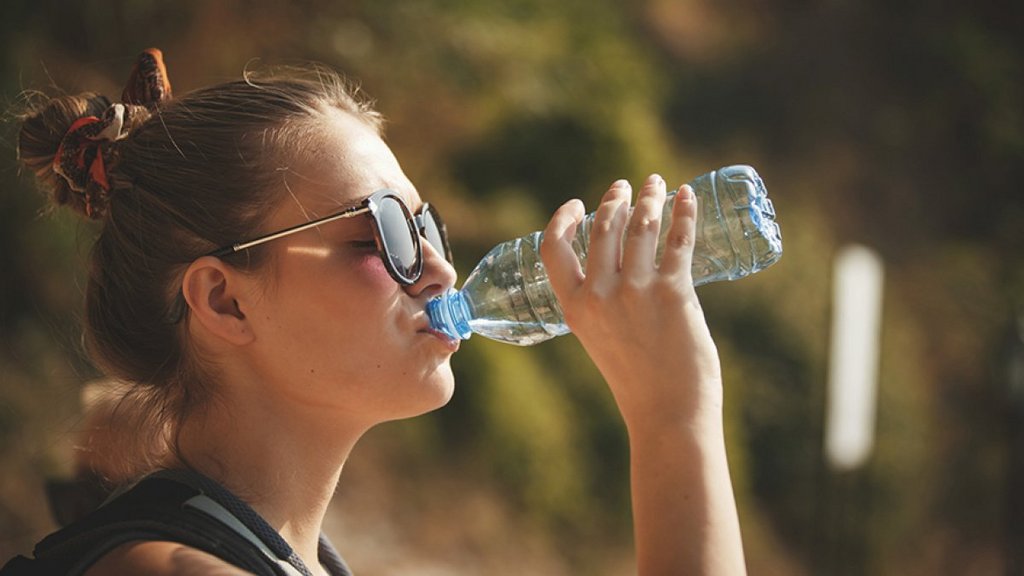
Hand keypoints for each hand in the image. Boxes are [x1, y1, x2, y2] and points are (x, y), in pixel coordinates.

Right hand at [541, 175, 746, 573]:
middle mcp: (599, 295)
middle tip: (630, 186)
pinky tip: (687, 196)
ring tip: (659, 184)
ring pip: (640, 226)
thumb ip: (603, 304)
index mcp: (574, 308)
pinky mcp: (672, 293)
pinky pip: (677, 240)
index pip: (554, 249)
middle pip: (603, 228)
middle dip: (616, 199)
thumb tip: (623, 265)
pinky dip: (683, 212)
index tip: (578, 203)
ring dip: (650, 198)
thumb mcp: (601, 339)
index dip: (563, 219)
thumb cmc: (639, 382)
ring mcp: (635, 292)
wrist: (668, 415)